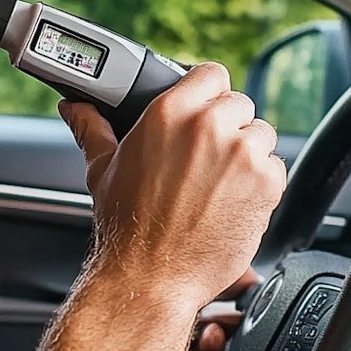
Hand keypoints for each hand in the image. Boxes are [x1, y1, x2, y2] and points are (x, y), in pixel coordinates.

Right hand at [59, 63, 285, 311]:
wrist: (151, 277)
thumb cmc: (126, 226)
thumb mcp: (103, 169)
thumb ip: (93, 129)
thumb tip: (74, 108)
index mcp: (169, 113)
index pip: (212, 74)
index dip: (210, 92)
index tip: (206, 110)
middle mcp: (209, 126)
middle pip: (240, 104)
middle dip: (229, 126)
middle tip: (208, 159)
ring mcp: (242, 154)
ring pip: (261, 135)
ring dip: (248, 153)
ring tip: (220, 184)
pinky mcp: (267, 184)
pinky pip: (275, 168)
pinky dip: (262, 183)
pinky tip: (233, 201)